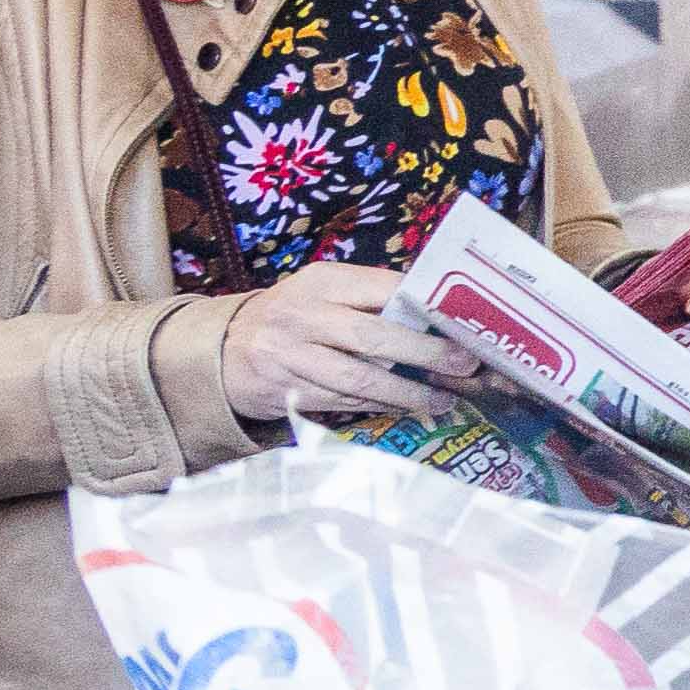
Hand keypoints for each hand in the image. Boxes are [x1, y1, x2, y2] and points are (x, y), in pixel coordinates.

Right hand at [217, 264, 458, 424]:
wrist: (224, 349)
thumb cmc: (295, 316)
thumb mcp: (324, 292)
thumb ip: (372, 298)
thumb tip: (441, 315)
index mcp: (322, 281)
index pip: (384, 289)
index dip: (428, 309)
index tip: (465, 325)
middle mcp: (302, 315)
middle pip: (373, 336)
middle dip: (426, 354)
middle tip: (465, 365)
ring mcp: (289, 356)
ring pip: (359, 378)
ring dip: (408, 393)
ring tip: (444, 399)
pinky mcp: (284, 392)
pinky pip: (342, 401)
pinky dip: (380, 406)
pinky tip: (408, 408)